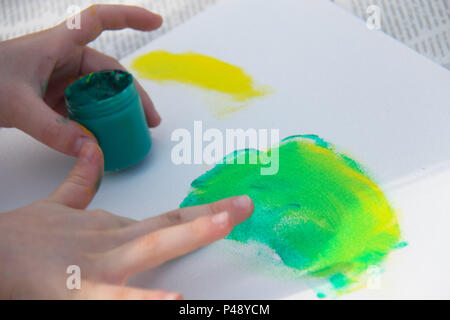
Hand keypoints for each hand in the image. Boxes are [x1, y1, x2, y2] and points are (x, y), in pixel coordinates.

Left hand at [0, 5, 161, 156]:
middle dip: (132, 95)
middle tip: (148, 119)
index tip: (156, 22)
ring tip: (131, 131)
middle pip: (109, 72)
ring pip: (98, 92)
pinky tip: (103, 136)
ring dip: (116, 111)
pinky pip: (84, 107)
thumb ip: (53, 128)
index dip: (130, 17)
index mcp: (58, 45)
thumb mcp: (17, 105)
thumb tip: (91, 148)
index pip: (99, 21)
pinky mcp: (54, 97)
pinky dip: (96, 120)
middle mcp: (64, 60)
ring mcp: (60, 79)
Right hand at [0, 143, 253, 298]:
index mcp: (113, 227)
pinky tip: (174, 299)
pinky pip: (116, 296)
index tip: (233, 207)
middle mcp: (114, 241)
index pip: (169, 218)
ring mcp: (99, 263)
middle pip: (170, 226)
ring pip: (152, 246)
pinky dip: (144, 297)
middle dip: (210, 217)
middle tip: (245, 206)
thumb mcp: (59, 206)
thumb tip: (92, 149)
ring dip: (190, 234)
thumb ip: (82, 180)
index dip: (203, 212)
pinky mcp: (78, 289)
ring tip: (223, 225)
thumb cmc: (22, 237)